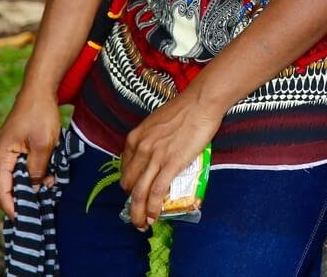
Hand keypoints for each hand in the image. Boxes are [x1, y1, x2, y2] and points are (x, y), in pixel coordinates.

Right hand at [0, 84, 63, 219]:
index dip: (10, 205)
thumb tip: (36, 188)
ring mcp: (1, 152)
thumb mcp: (44, 144)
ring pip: (0, 180)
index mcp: (1, 156)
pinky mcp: (9, 148)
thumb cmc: (41, 115)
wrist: (38, 92)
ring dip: (13, 191)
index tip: (21, 218)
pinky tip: (35, 182)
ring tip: (32, 199)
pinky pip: (8, 170)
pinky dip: (17, 180)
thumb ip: (38, 168)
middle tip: (25, 212)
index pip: (0, 189)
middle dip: (7, 203)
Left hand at [120, 90, 223, 230]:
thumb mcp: (156, 123)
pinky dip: (153, 208)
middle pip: (129, 184)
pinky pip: (156, 192)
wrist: (201, 102)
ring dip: (138, 213)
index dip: (130, 185)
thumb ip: (151, 140)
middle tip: (140, 210)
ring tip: (142, 224)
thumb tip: (156, 153)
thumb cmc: (184, 109)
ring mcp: (154, 158)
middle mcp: (139, 150)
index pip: (125, 169)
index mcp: (134, 139)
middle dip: (132, 201)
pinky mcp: (171, 164)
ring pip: (139, 193)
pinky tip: (154, 216)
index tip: (137, 193)